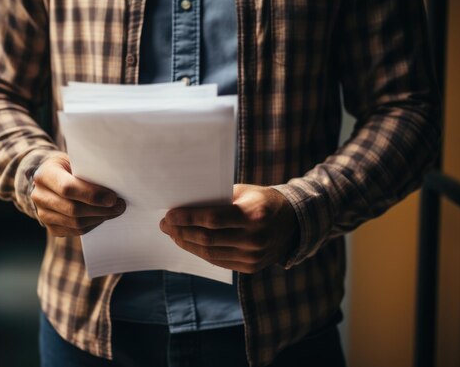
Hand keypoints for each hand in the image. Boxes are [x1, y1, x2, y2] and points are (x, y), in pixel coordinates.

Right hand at [30, 153, 125, 236]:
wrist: (53, 179)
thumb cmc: (70, 167)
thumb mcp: (75, 161)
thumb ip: (88, 171)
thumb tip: (114, 185)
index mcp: (44, 174)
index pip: (68, 188)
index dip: (92, 195)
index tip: (113, 197)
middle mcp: (39, 195)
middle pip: (73, 209)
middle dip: (100, 209)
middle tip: (120, 206)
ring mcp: (42, 213)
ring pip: (75, 223)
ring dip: (99, 218)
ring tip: (115, 211)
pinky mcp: (50, 227)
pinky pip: (75, 231)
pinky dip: (92, 225)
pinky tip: (102, 216)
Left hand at [160, 184, 298, 272]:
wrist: (294, 223)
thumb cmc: (261, 201)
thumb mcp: (244, 192)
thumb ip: (218, 199)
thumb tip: (184, 205)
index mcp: (255, 214)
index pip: (213, 219)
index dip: (187, 218)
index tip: (169, 215)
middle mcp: (256, 238)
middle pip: (208, 239)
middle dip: (181, 232)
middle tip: (165, 225)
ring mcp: (254, 256)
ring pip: (210, 253)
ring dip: (187, 244)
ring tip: (173, 234)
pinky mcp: (251, 267)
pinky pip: (219, 262)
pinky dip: (200, 252)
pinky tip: (188, 243)